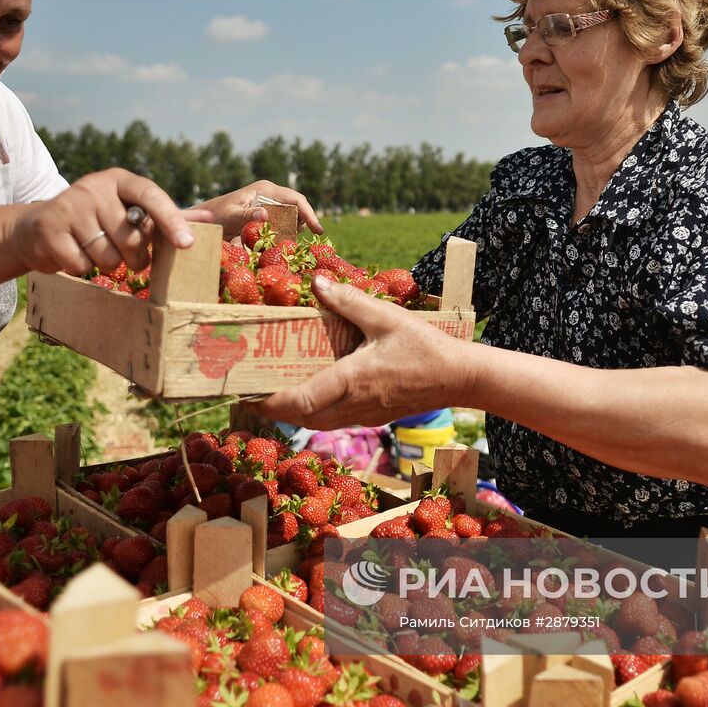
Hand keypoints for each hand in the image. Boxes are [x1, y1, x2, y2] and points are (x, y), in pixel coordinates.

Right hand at [9, 168, 210, 275]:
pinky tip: (73, 254)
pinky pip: (80, 265)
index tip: (187, 244)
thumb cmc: (96, 222)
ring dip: (105, 265)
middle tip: (122, 253)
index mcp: (119, 180)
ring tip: (93, 251)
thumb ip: (166, 217)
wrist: (38, 228)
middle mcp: (94, 187)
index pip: (152, 196)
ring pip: (106, 257)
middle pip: (131, 239)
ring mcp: (69, 206)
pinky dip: (80, 269)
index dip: (171, 220)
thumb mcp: (128, 212)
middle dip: (132, 257)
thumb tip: (209, 219)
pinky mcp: (49, 229)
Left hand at [190, 181, 324, 239]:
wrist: (205, 218)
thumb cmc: (215, 216)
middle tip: (301, 240)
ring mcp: (269, 202)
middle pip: (298, 207)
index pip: (296, 199)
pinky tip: (278, 243)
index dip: (309, 214)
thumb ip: (246, 216)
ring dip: (293, 229)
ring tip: (286, 243)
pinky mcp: (267, 213)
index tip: (318, 231)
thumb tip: (266, 214)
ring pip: (292, 216)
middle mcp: (270, 193)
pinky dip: (284, 233)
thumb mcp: (230, 217)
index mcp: (265, 189)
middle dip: (303, 222)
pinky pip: (283, 222)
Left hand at [252, 275, 474, 428]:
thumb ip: (349, 301)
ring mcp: (363, 415)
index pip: (301, 401)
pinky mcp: (372, 417)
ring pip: (318, 422)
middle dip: (274, 409)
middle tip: (251, 390)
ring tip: (273, 391)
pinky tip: (310, 390)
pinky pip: (334, 420)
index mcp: (351, 380)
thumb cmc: (425, 346)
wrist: (459, 378)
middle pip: (302, 418)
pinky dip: (314, 411)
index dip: (271, 402)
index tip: (248, 395)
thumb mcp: (386, 317)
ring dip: (294, 412)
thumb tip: (317, 283)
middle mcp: (353, 405)